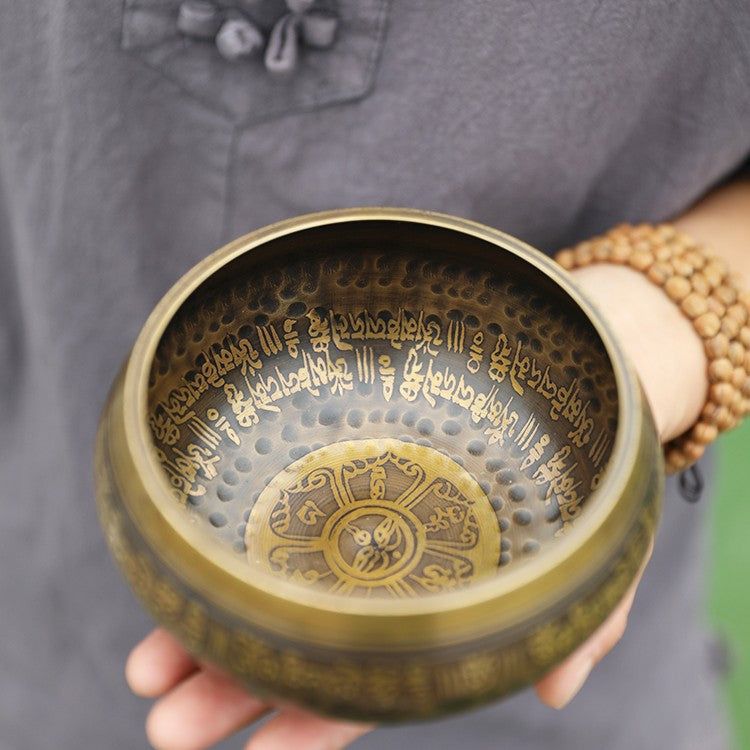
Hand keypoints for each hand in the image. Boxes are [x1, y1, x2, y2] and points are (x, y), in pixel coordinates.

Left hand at [125, 266, 703, 749]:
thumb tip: (556, 691)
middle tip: (166, 721)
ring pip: (267, 578)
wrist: (564, 375)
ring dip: (203, 622)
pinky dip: (222, 534)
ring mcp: (353, 510)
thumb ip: (588, 616)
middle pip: (299, 641)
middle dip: (231, 684)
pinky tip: (172, 561)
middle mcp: (381, 567)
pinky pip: (271, 500)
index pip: (372, 684)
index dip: (315, 726)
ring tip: (144, 665)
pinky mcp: (336, 453)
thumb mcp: (598, 543)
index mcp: (434, 604)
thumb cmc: (582, 464)